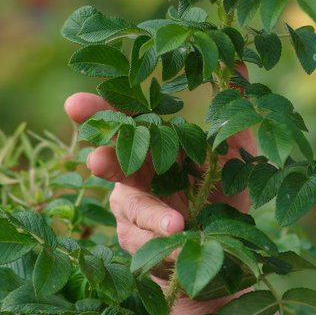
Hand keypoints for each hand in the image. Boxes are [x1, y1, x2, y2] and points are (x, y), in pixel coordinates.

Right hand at [64, 90, 250, 314]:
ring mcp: (130, 208)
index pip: (124, 120)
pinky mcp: (135, 242)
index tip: (76, 103)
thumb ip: (233, 116)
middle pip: (108, 157)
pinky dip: (167, 244)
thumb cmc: (224, 195)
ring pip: (132, 207)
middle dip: (100, 156)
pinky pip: (147, 242)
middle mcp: (135, 172)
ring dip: (152, 214)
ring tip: (176, 222)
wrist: (223, 253)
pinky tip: (186, 246)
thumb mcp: (236, 155)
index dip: (101, 110)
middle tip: (95, 157)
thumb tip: (239, 60)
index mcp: (155, 144)